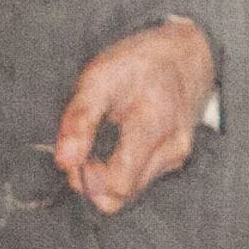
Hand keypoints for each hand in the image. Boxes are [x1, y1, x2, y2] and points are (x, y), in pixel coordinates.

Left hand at [51, 17, 214, 215]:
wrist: (183, 55)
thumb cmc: (138, 63)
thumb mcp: (99, 78)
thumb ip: (80, 121)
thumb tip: (64, 161)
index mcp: (153, 123)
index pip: (120, 183)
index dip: (89, 179)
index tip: (77, 155)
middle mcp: (172, 147)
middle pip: (124, 194)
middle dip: (95, 181)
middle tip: (83, 151)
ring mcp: (177, 157)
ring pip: (132, 191)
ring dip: (108, 176)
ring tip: (102, 142)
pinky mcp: (175, 161)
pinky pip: (141, 180)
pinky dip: (123, 169)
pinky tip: (120, 143)